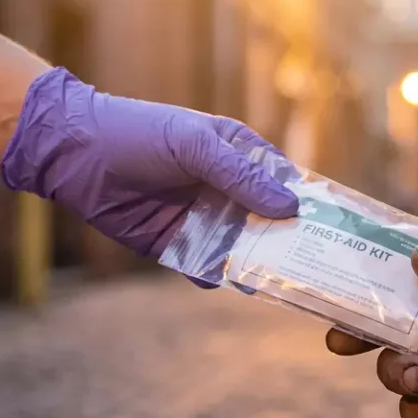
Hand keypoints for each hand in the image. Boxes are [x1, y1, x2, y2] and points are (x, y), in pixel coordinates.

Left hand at [0, 67, 298, 261]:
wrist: (76, 155)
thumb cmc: (139, 134)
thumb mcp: (194, 145)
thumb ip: (240, 176)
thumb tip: (290, 206)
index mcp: (240, 157)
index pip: (287, 183)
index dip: (312, 204)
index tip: (341, 228)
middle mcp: (229, 192)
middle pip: (272, 223)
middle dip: (294, 242)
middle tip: (324, 266)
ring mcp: (206, 221)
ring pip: (246, 249)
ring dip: (263, 264)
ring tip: (289, 282)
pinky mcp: (179, 247)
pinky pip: (209, 267)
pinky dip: (222, 277)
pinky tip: (237, 283)